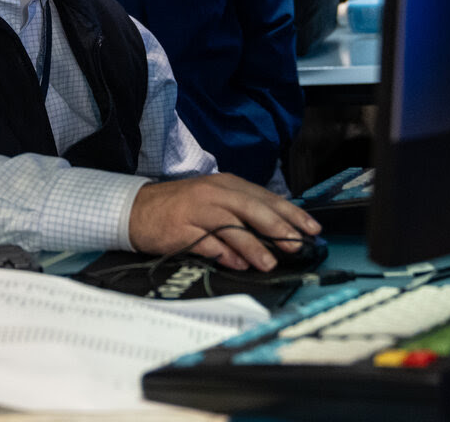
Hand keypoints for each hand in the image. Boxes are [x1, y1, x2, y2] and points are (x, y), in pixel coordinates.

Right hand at [128, 173, 320, 271]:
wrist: (137, 209)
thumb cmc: (181, 207)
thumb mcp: (214, 200)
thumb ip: (243, 212)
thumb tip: (279, 231)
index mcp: (225, 184)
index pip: (264, 197)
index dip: (290, 212)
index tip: (312, 228)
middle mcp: (212, 193)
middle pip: (250, 208)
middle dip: (277, 226)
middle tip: (297, 244)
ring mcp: (195, 211)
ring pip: (230, 225)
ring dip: (253, 245)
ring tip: (270, 262)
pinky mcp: (180, 229)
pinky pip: (206, 242)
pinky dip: (223, 254)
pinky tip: (237, 265)